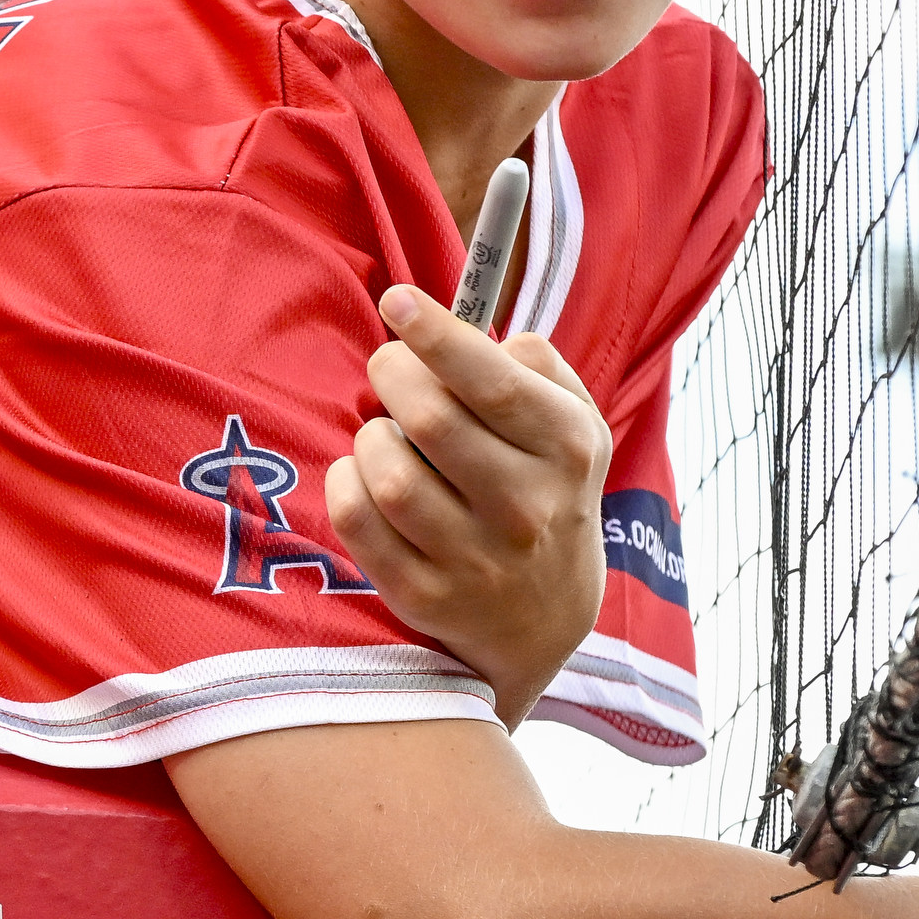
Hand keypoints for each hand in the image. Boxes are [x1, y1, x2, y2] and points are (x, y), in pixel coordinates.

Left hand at [327, 284, 611, 713]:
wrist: (546, 618)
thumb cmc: (547, 488)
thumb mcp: (573, 425)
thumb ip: (535, 365)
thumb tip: (469, 332)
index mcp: (566, 449)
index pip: (492, 383)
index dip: (436, 335)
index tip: (397, 300)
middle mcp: (525, 508)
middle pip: (429, 418)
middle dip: (392, 374)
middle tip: (390, 370)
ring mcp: (474, 559)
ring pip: (388, 473)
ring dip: (371, 435)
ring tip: (389, 436)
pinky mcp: (422, 595)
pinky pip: (356, 520)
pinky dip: (346, 483)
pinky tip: (366, 476)